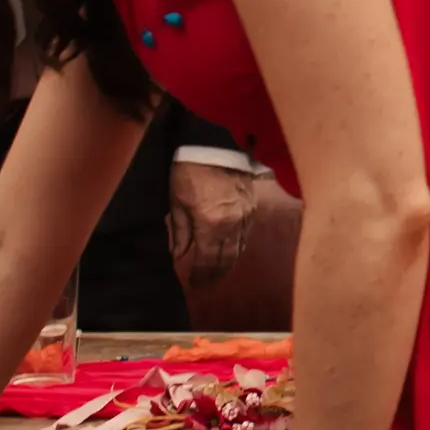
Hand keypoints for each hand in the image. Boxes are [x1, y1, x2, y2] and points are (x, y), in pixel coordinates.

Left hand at [166, 160, 258, 288]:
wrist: (214, 146)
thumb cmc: (189, 172)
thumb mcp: (177, 202)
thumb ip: (181, 232)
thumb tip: (180, 254)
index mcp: (212, 225)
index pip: (208, 260)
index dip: (201, 275)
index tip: (194, 284)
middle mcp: (233, 225)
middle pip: (228, 258)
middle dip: (216, 273)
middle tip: (206, 281)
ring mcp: (246, 215)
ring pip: (240, 247)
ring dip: (229, 261)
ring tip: (218, 268)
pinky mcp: (252, 206)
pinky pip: (247, 233)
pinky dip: (238, 244)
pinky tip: (231, 247)